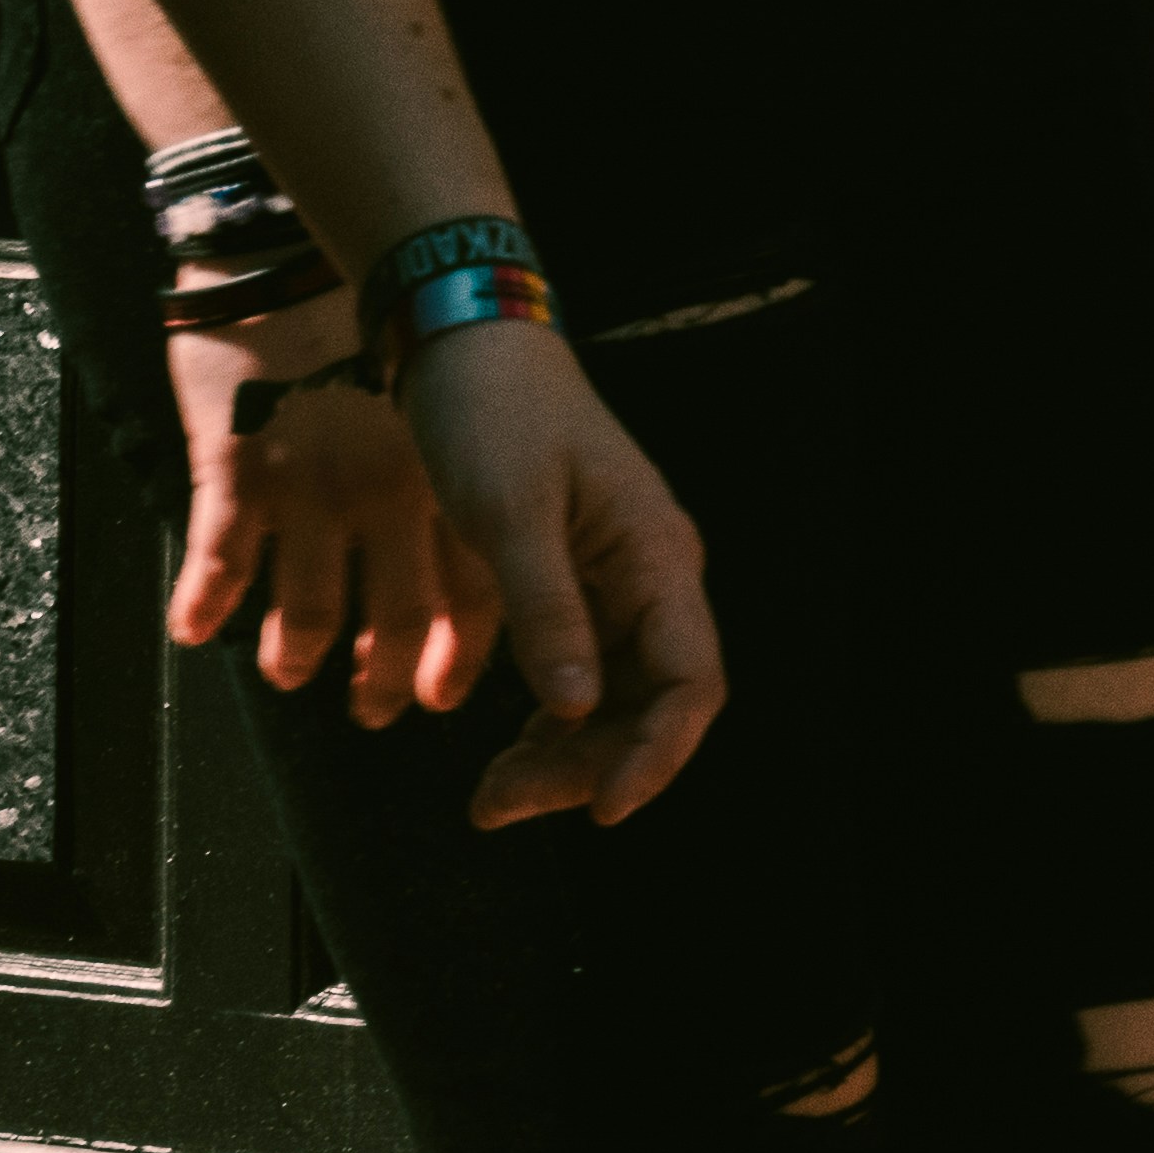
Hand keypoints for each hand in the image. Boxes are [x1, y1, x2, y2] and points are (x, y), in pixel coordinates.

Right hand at [156, 328, 488, 724]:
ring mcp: (313, 486)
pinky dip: (205, 605)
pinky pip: (219, 560)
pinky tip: (194, 628)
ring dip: (295, 656)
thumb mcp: (445, 403)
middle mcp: (390, 494)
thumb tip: (485, 563)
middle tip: (371, 711)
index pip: (477, 595)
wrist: (299, 244)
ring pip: (310, 609)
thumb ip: (463, 485)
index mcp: (453, 477)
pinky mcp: (239, 469)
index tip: (444, 695)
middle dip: (383, 679)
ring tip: (286, 673)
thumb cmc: (380, 319)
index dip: (459, 655)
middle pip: (398, 617)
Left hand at [389, 325, 727, 828]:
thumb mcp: (507, 515)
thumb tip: (573, 711)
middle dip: (588, 767)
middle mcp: (651, 577)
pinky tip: (501, 746)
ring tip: (490, 796)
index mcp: (655, 557)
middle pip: (652, 703)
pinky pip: (581, 674)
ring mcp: (617, 582)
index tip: (598, 810)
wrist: (464, 342)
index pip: (689, 681)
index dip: (653, 755)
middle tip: (497, 805)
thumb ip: (545, 612)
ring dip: (564, 755)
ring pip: (615, 699)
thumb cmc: (490, 414)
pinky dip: (547, 722)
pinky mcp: (577, 583)